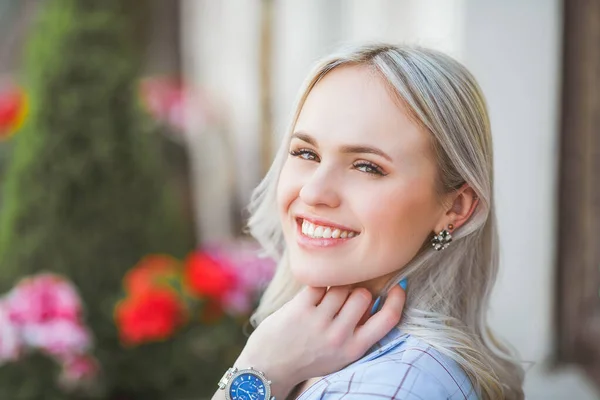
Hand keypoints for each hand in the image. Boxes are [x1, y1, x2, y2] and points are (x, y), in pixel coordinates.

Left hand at [234, 284, 405, 398]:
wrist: (270, 367)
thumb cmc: (309, 357)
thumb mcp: (341, 354)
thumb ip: (358, 330)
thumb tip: (374, 298)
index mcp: (354, 348)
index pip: (388, 319)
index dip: (397, 299)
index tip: (398, 287)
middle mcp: (339, 336)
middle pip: (363, 295)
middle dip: (356, 292)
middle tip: (343, 301)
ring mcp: (319, 321)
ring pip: (340, 287)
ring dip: (334, 289)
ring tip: (323, 304)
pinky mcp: (300, 308)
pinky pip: (319, 284)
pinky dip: (317, 287)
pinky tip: (310, 299)